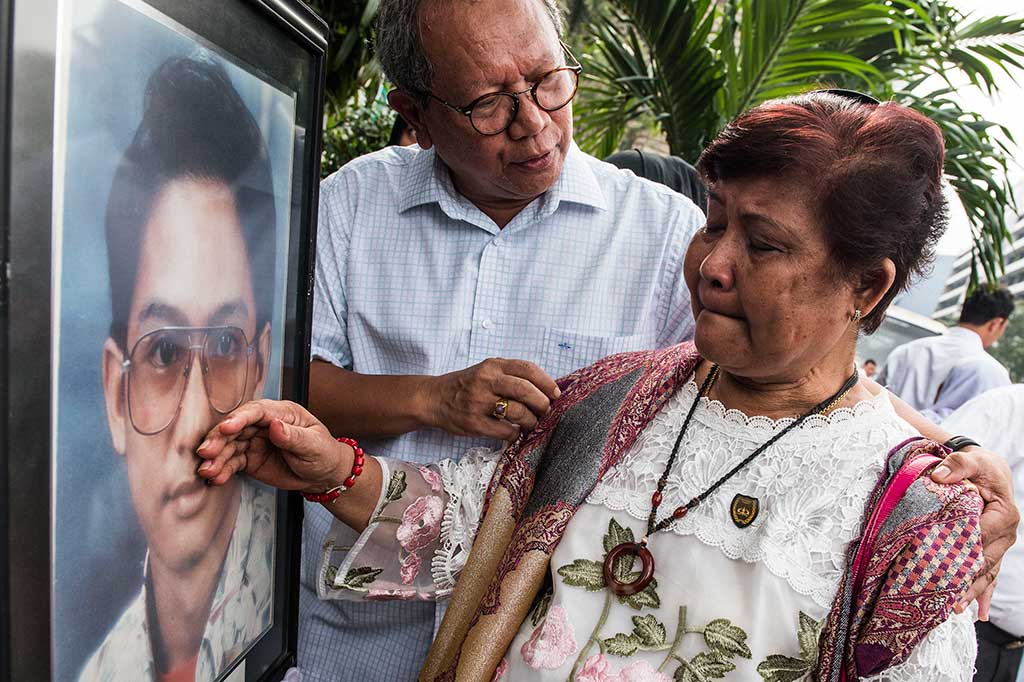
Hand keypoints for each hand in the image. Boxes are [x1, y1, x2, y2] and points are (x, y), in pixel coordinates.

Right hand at [196, 399, 350, 492]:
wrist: (323, 475)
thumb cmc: (323, 453)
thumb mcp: (314, 445)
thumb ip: (293, 436)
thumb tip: (275, 425)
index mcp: (282, 413)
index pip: (257, 411)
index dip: (239, 418)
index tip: (226, 428)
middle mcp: (264, 424)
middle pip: (236, 427)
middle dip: (219, 439)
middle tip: (206, 452)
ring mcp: (255, 441)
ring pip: (230, 445)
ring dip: (216, 457)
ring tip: (207, 470)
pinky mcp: (250, 458)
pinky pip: (233, 462)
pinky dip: (223, 470)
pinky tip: (216, 477)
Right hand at [422, 358, 560, 440]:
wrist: (434, 398)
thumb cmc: (466, 385)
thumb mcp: (487, 371)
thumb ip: (511, 376)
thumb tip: (545, 390)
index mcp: (493, 366)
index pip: (528, 369)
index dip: (546, 382)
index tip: (556, 393)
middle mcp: (486, 381)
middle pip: (525, 390)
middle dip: (542, 403)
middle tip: (546, 411)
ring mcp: (479, 402)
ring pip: (517, 411)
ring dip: (530, 420)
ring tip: (531, 423)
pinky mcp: (474, 423)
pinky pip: (504, 431)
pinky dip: (515, 434)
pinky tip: (514, 432)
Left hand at [931, 445, 1018, 618]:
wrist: (985, 471)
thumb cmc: (978, 466)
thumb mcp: (969, 460)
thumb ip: (957, 465)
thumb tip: (939, 475)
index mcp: (1005, 514)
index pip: (983, 535)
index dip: (965, 547)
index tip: (945, 561)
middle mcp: (1005, 534)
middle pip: (986, 561)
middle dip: (969, 580)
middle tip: (951, 598)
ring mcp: (999, 545)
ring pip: (987, 572)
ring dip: (973, 592)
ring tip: (956, 609)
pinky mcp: (991, 550)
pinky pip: (989, 575)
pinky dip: (983, 593)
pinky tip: (977, 612)